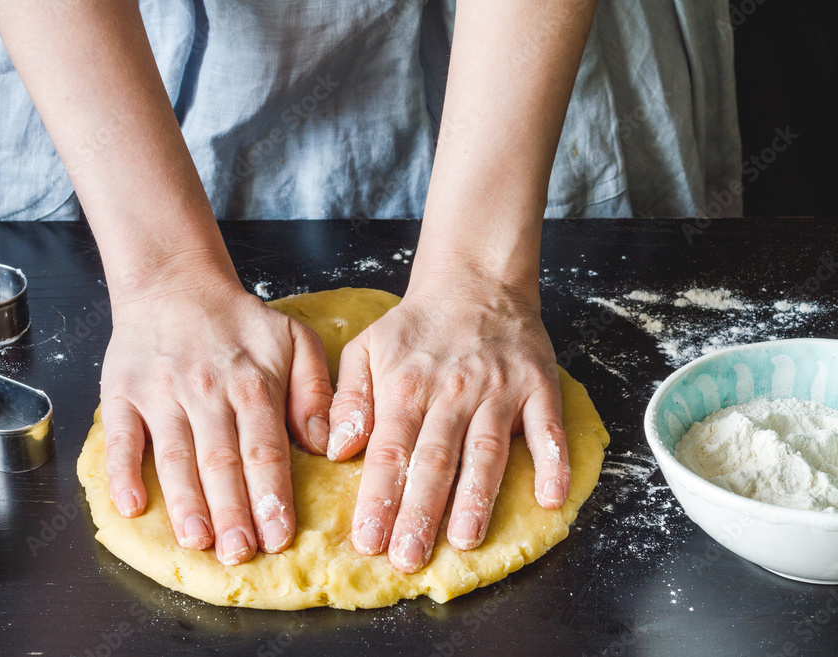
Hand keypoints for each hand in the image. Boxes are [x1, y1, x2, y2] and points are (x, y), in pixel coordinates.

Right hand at [100, 276, 333, 564]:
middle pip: (221, 460)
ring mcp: (161, 394)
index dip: (271, 495)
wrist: (175, 284)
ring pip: (175, 456)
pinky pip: (120, 438)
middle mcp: (207, 391)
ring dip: (186, 503)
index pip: (265, 449)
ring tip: (198, 542)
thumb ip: (314, 391)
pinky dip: (123, 472)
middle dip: (232, 511)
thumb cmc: (239, 322)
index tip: (279, 535)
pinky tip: (131, 505)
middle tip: (240, 553)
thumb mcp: (294, 340)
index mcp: (252, 383)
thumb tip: (322, 444)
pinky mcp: (122, 394)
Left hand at [327, 280, 569, 572]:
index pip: (389, 452)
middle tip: (409, 557)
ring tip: (465, 540)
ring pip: (486, 450)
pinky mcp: (537, 386)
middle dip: (420, 512)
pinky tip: (550, 498)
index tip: (368, 542)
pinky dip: (552, 463)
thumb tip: (338, 450)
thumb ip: (348, 400)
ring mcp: (498, 389)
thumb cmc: (415, 327)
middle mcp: (451, 391)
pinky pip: (547, 428)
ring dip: (476, 497)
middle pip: (435, 460)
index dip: (378, 499)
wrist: (475, 282)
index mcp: (405, 386)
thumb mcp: (366, 349)